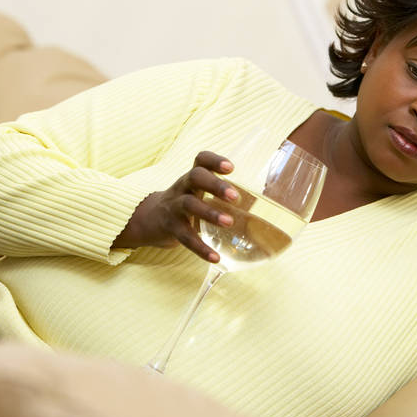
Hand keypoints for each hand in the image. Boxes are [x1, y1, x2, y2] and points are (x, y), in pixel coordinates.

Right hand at [112, 151, 239, 261]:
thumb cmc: (186, 203)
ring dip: (209, 213)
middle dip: (215, 185)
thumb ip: (224, 195)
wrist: (150, 220)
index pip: (201, 160)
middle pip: (195, 177)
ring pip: (189, 205)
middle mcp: (182, 187)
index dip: (214, 160)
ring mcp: (174, 207)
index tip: (231, 167)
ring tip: (228, 222)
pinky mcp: (170, 227)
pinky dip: (200, 248)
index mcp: (193, 178)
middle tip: (235, 197)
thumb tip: (266, 208)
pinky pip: (184, 237)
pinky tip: (215, 257)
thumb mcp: (199, 192)